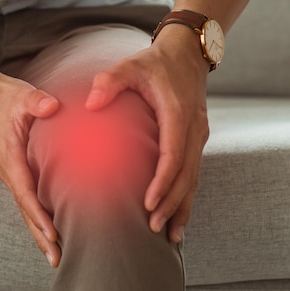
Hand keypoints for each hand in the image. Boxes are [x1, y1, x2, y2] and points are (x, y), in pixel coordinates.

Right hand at [0, 73, 61, 266]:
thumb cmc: (6, 97)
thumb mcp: (21, 95)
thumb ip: (36, 101)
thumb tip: (51, 106)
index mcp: (9, 157)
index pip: (25, 192)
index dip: (38, 214)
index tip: (53, 234)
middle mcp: (9, 171)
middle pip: (25, 210)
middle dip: (40, 236)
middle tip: (57, 260)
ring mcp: (12, 174)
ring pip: (26, 209)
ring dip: (40, 233)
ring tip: (56, 256)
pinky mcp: (18, 172)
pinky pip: (29, 200)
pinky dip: (39, 218)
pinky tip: (52, 232)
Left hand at [85, 25, 209, 242]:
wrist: (187, 54)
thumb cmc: (155, 62)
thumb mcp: (131, 65)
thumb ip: (110, 81)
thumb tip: (91, 104)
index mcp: (177, 112)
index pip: (172, 154)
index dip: (162, 181)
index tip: (149, 204)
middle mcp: (193, 127)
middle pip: (186, 173)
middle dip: (172, 203)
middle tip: (153, 228)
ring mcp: (199, 134)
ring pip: (194, 177)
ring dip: (183, 206)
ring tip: (171, 236)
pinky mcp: (197, 138)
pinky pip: (193, 172)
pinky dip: (187, 196)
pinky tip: (179, 217)